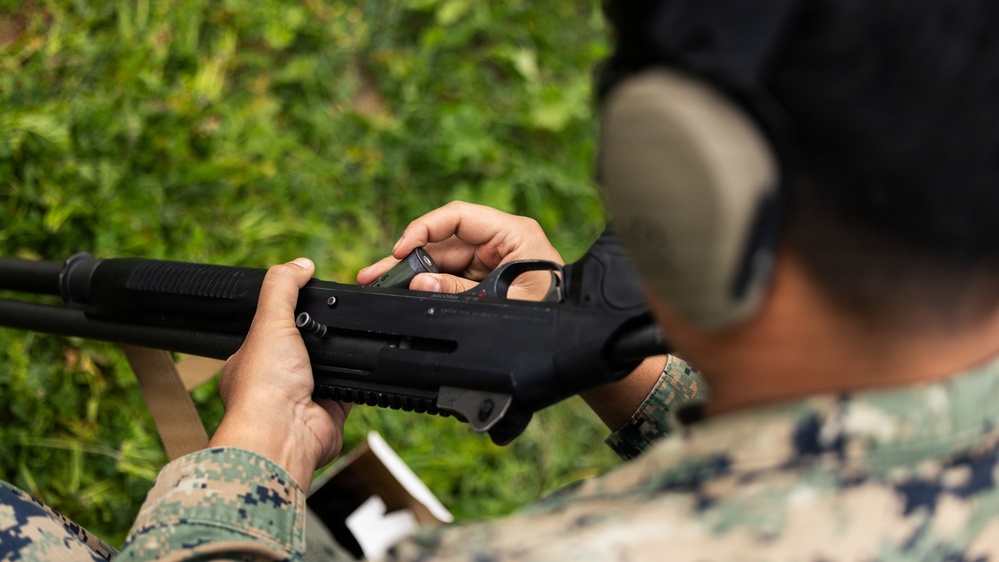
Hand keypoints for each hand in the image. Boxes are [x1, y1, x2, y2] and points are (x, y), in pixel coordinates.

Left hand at [209, 258, 349, 489]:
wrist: (284, 432)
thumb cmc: (263, 386)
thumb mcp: (269, 320)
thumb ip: (282, 287)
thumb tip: (301, 264)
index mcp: (251, 361)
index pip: (270, 331)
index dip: (288, 315)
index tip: (306, 302)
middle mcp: (275, 382)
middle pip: (303, 349)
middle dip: (318, 339)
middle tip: (332, 323)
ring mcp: (303, 398)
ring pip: (328, 369)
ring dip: (338, 360)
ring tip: (345, 342)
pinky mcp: (330, 412)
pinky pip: (351, 390)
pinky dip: (358, 380)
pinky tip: (361, 367)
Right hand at [357, 201, 563, 299]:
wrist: (576, 339)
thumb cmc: (556, 312)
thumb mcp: (508, 302)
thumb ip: (461, 293)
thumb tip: (420, 282)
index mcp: (513, 234)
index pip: (459, 217)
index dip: (424, 229)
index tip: (400, 249)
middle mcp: (498, 242)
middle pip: (443, 242)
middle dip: (407, 258)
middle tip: (372, 274)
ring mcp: (490, 261)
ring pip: (440, 262)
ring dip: (410, 274)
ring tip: (376, 284)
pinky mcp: (484, 280)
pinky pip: (449, 279)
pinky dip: (426, 286)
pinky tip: (401, 292)